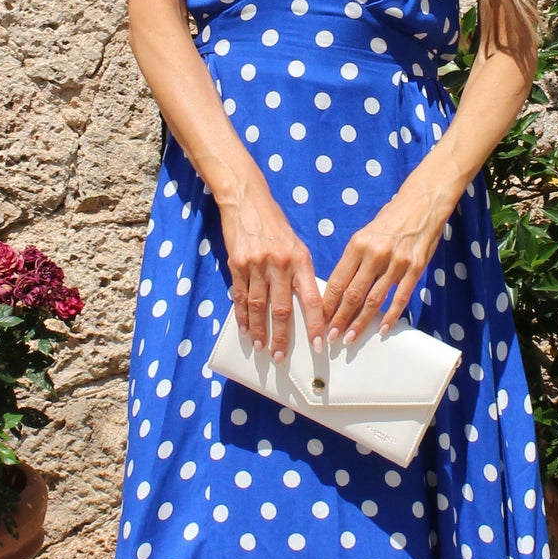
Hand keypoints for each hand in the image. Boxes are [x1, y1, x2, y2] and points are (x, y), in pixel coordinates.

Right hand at [219, 191, 325, 362]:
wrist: (247, 201)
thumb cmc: (276, 227)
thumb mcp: (297, 245)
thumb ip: (301, 273)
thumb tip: (307, 305)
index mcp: (300, 259)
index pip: (312, 299)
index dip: (316, 324)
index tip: (320, 345)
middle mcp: (280, 263)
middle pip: (282, 309)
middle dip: (282, 337)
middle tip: (282, 357)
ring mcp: (257, 264)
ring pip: (259, 306)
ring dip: (259, 331)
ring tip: (261, 348)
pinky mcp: (237, 263)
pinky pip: (241, 296)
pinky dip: (242, 315)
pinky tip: (245, 329)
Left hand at [322, 174, 454, 345]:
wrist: (422, 203)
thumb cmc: (391, 219)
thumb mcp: (365, 234)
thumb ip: (354, 259)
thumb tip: (340, 287)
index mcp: (358, 245)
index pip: (338, 280)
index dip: (328, 304)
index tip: (320, 320)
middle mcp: (375, 254)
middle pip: (353, 294)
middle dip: (340, 319)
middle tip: (331, 337)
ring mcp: (397, 262)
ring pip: (374, 300)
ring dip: (361, 322)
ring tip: (350, 337)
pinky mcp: (416, 268)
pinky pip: (400, 297)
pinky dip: (391, 316)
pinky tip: (383, 329)